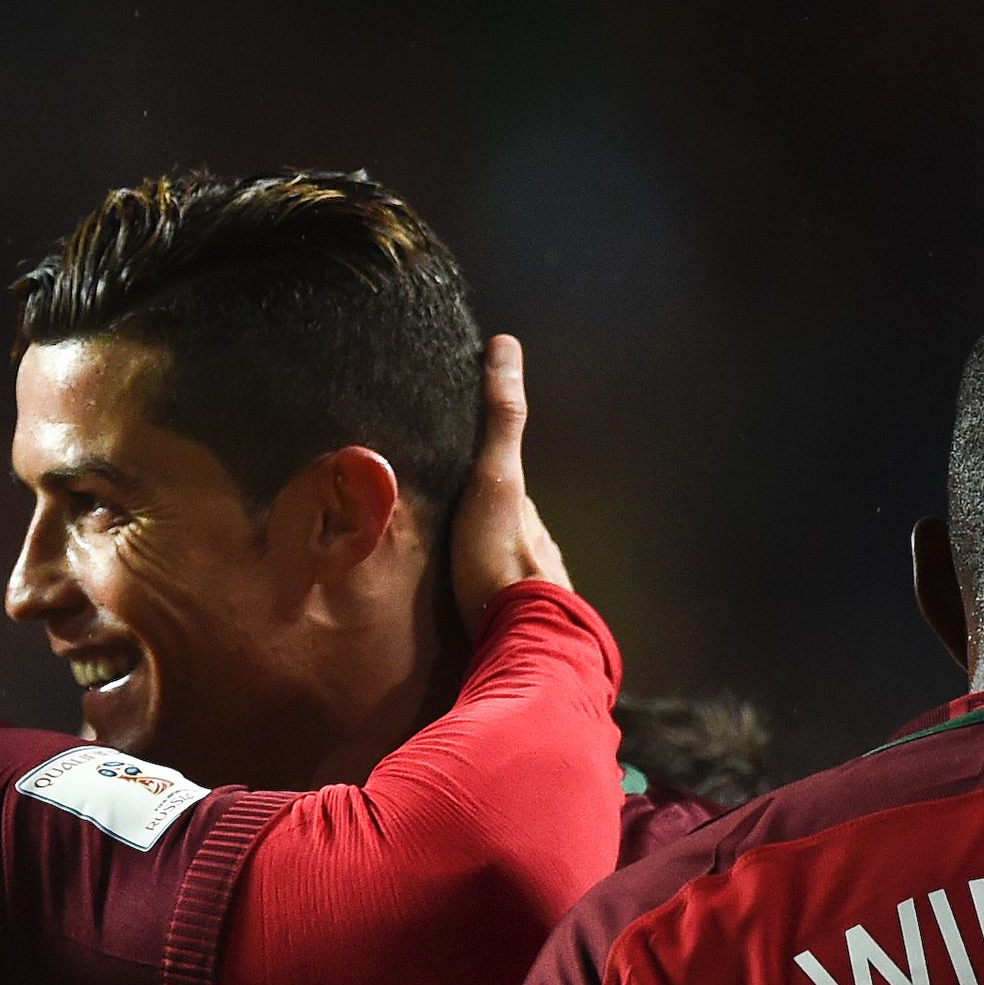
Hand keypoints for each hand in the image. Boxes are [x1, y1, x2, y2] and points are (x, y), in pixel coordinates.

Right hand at [448, 334, 571, 632]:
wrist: (521, 639)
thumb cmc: (500, 558)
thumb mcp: (495, 479)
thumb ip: (501, 419)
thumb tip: (505, 345)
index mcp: (527, 518)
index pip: (503, 489)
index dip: (482, 478)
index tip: (457, 477)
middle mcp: (537, 551)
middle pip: (505, 530)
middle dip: (480, 525)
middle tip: (445, 526)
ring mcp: (532, 592)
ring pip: (505, 570)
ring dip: (482, 568)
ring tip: (450, 574)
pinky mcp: (518, 629)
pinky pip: (500, 608)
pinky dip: (485, 602)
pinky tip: (467, 613)